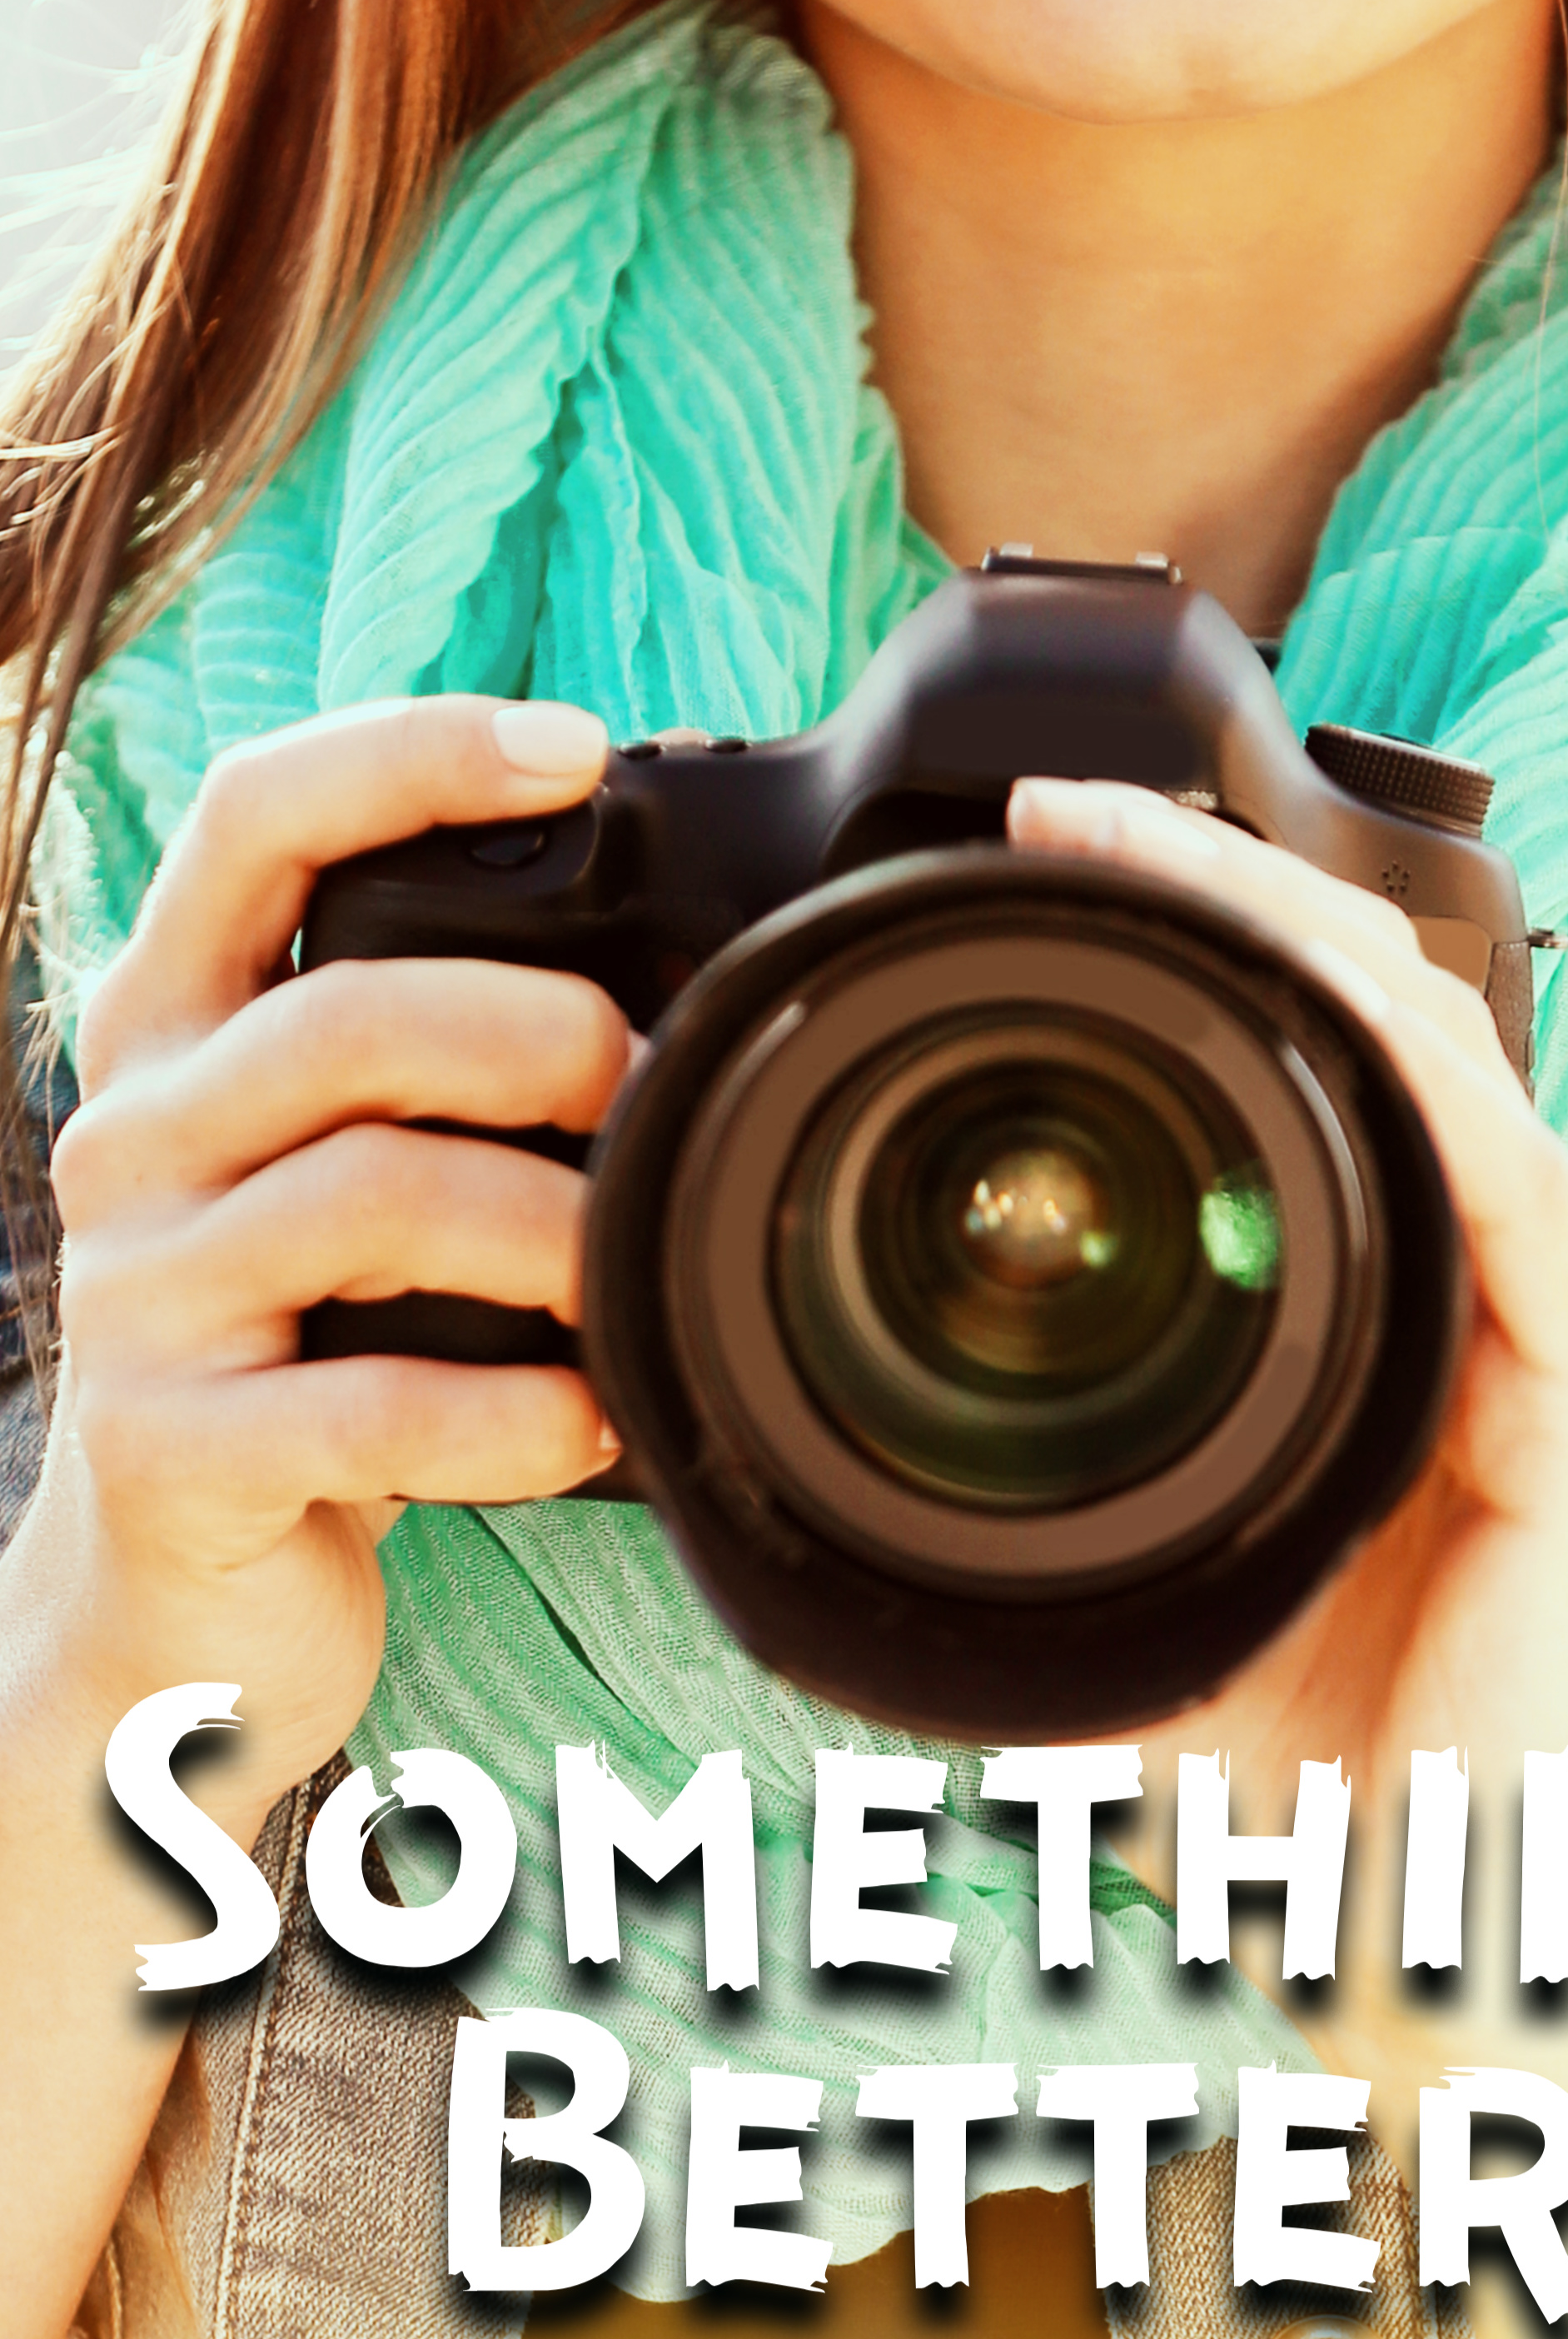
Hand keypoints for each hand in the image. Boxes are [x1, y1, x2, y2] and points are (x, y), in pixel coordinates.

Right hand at [17, 695, 628, 1830]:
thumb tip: (663, 995)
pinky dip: (522, 1417)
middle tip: (638, 1094)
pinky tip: (588, 1423)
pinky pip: (375, 1407)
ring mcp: (137, 1296)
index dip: (410, 754)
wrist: (176, 1591)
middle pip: (347, 1015)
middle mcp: (133, 1139)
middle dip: (539, 1037)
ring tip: (636, 1275)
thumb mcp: (340, 1174)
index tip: (576, 746)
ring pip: (373, 1199)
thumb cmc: (305, 1346)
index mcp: (175, 1034)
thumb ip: (431, 1074)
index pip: (252, 819)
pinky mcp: (171, 1448)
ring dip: (556, 1234)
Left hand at [1006, 778, 1567, 2066]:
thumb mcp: (1067, 1603)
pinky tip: (1342, 999)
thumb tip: (767, 1467)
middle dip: (1223, 896)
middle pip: (1352, 1032)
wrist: (1382, 1939)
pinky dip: (1436, 1087)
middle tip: (1071, 815)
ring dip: (1310, 941)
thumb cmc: (1243, 1780)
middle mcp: (1422, 1307)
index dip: (1161, 956)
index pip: (1261, 1083)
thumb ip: (973, 1517)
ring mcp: (1509, 1345)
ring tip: (1169, 851)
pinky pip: (1524, 1203)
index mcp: (1317, 1329)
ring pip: (1441, 1071)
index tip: (1019, 877)